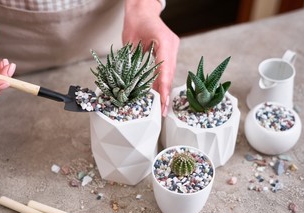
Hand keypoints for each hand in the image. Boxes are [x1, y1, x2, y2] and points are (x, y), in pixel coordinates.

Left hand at [123, 0, 179, 115]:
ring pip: (169, 73)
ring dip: (165, 90)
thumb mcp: (130, 42)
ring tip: (161, 107)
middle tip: (162, 111)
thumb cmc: (135, 22)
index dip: (163, 88)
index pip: (165, 70)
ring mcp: (173, 48)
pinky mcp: (170, 51)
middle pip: (170, 74)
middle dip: (166, 94)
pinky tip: (159, 94)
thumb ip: (133, 62)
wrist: (142, 10)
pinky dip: (162, 82)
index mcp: (164, 41)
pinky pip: (167, 69)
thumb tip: (132, 83)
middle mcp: (172, 45)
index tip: (162, 102)